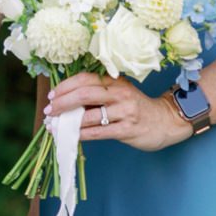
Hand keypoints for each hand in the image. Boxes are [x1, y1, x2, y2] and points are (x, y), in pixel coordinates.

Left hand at [42, 72, 190, 151]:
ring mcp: (125, 111)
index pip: (85, 79)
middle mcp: (120, 93)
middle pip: (84, 94)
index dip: (65, 87)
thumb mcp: (119, 94)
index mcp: (115, 81)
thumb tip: (66, 100)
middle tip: (49, 111)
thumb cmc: (136, 107)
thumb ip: (98, 94)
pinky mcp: (127, 129)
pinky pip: (98, 132)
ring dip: (68, 122)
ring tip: (56, 127)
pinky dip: (81, 135)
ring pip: (89, 116)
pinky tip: (71, 136)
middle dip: (62, 103)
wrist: (166, 121)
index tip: (51, 96)